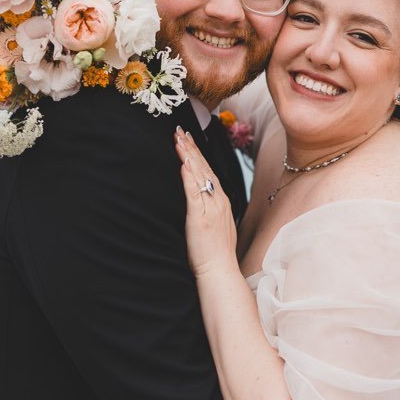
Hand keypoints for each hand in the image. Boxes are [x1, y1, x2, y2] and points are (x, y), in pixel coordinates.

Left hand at [174, 128, 237, 278]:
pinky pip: (194, 193)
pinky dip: (189, 177)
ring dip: (189, 156)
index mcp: (220, 200)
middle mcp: (218, 200)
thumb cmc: (215, 251)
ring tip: (179, 140)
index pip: (208, 171)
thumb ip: (208, 207)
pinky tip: (184, 164)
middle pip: (204, 168)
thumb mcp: (215, 223)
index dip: (197, 153)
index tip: (187, 139)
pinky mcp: (200, 217)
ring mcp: (210, 208)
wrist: (220, 270)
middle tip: (180, 130)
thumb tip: (199, 196)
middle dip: (191, 148)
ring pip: (199, 176)